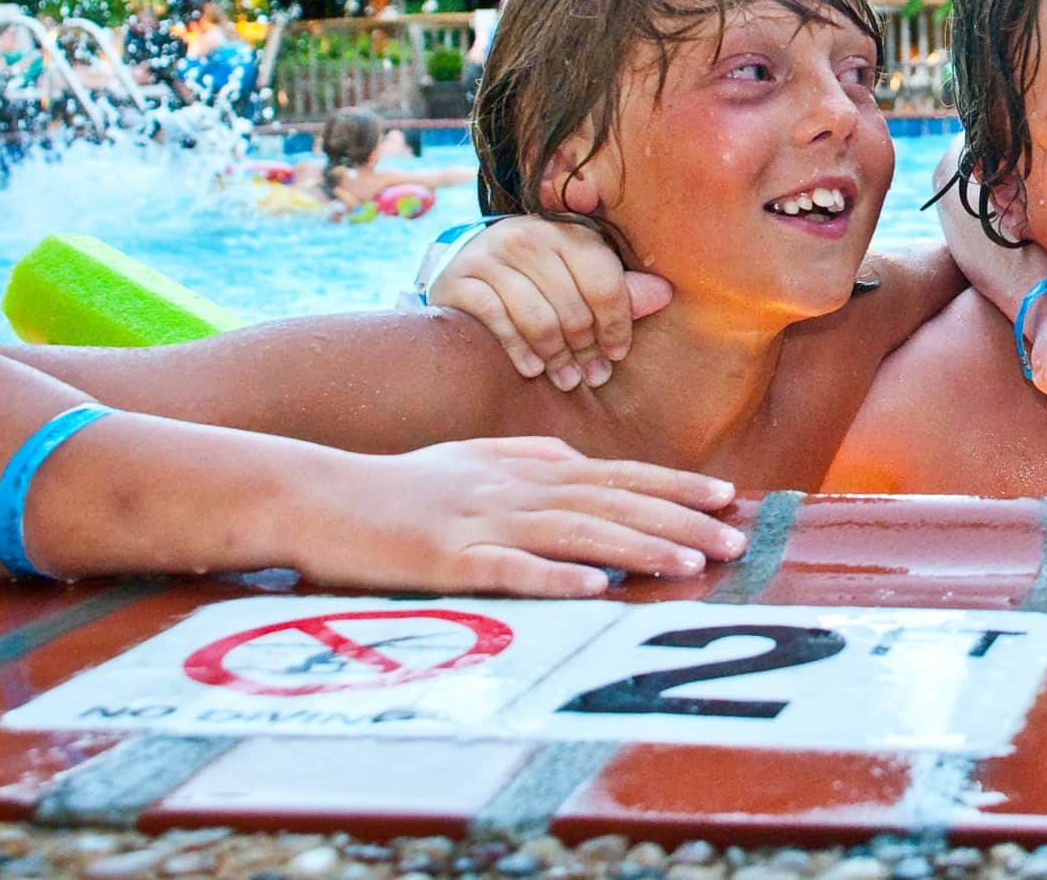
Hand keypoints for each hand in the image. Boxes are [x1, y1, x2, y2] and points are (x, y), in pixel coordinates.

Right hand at [293, 438, 743, 595]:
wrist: (313, 493)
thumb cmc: (392, 486)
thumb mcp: (468, 460)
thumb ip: (525, 455)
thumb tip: (576, 459)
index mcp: (524, 468)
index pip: (615, 474)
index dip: (674, 484)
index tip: (726, 496)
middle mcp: (513, 489)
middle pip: (611, 502)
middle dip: (677, 520)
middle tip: (734, 539)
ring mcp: (481, 522)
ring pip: (575, 533)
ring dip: (637, 548)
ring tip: (689, 563)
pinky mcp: (446, 559)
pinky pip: (511, 570)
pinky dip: (557, 579)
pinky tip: (597, 591)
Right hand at [431, 219, 672, 389]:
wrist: (465, 267)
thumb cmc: (536, 277)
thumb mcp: (578, 274)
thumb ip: (618, 287)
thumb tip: (664, 294)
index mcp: (566, 230)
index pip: (603, 281)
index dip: (616, 323)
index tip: (618, 353)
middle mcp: (528, 235)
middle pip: (572, 305)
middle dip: (586, 347)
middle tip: (593, 377)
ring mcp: (489, 256)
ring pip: (538, 318)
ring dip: (557, 356)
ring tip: (568, 380)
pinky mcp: (459, 280)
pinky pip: (498, 323)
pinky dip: (520, 351)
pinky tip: (534, 370)